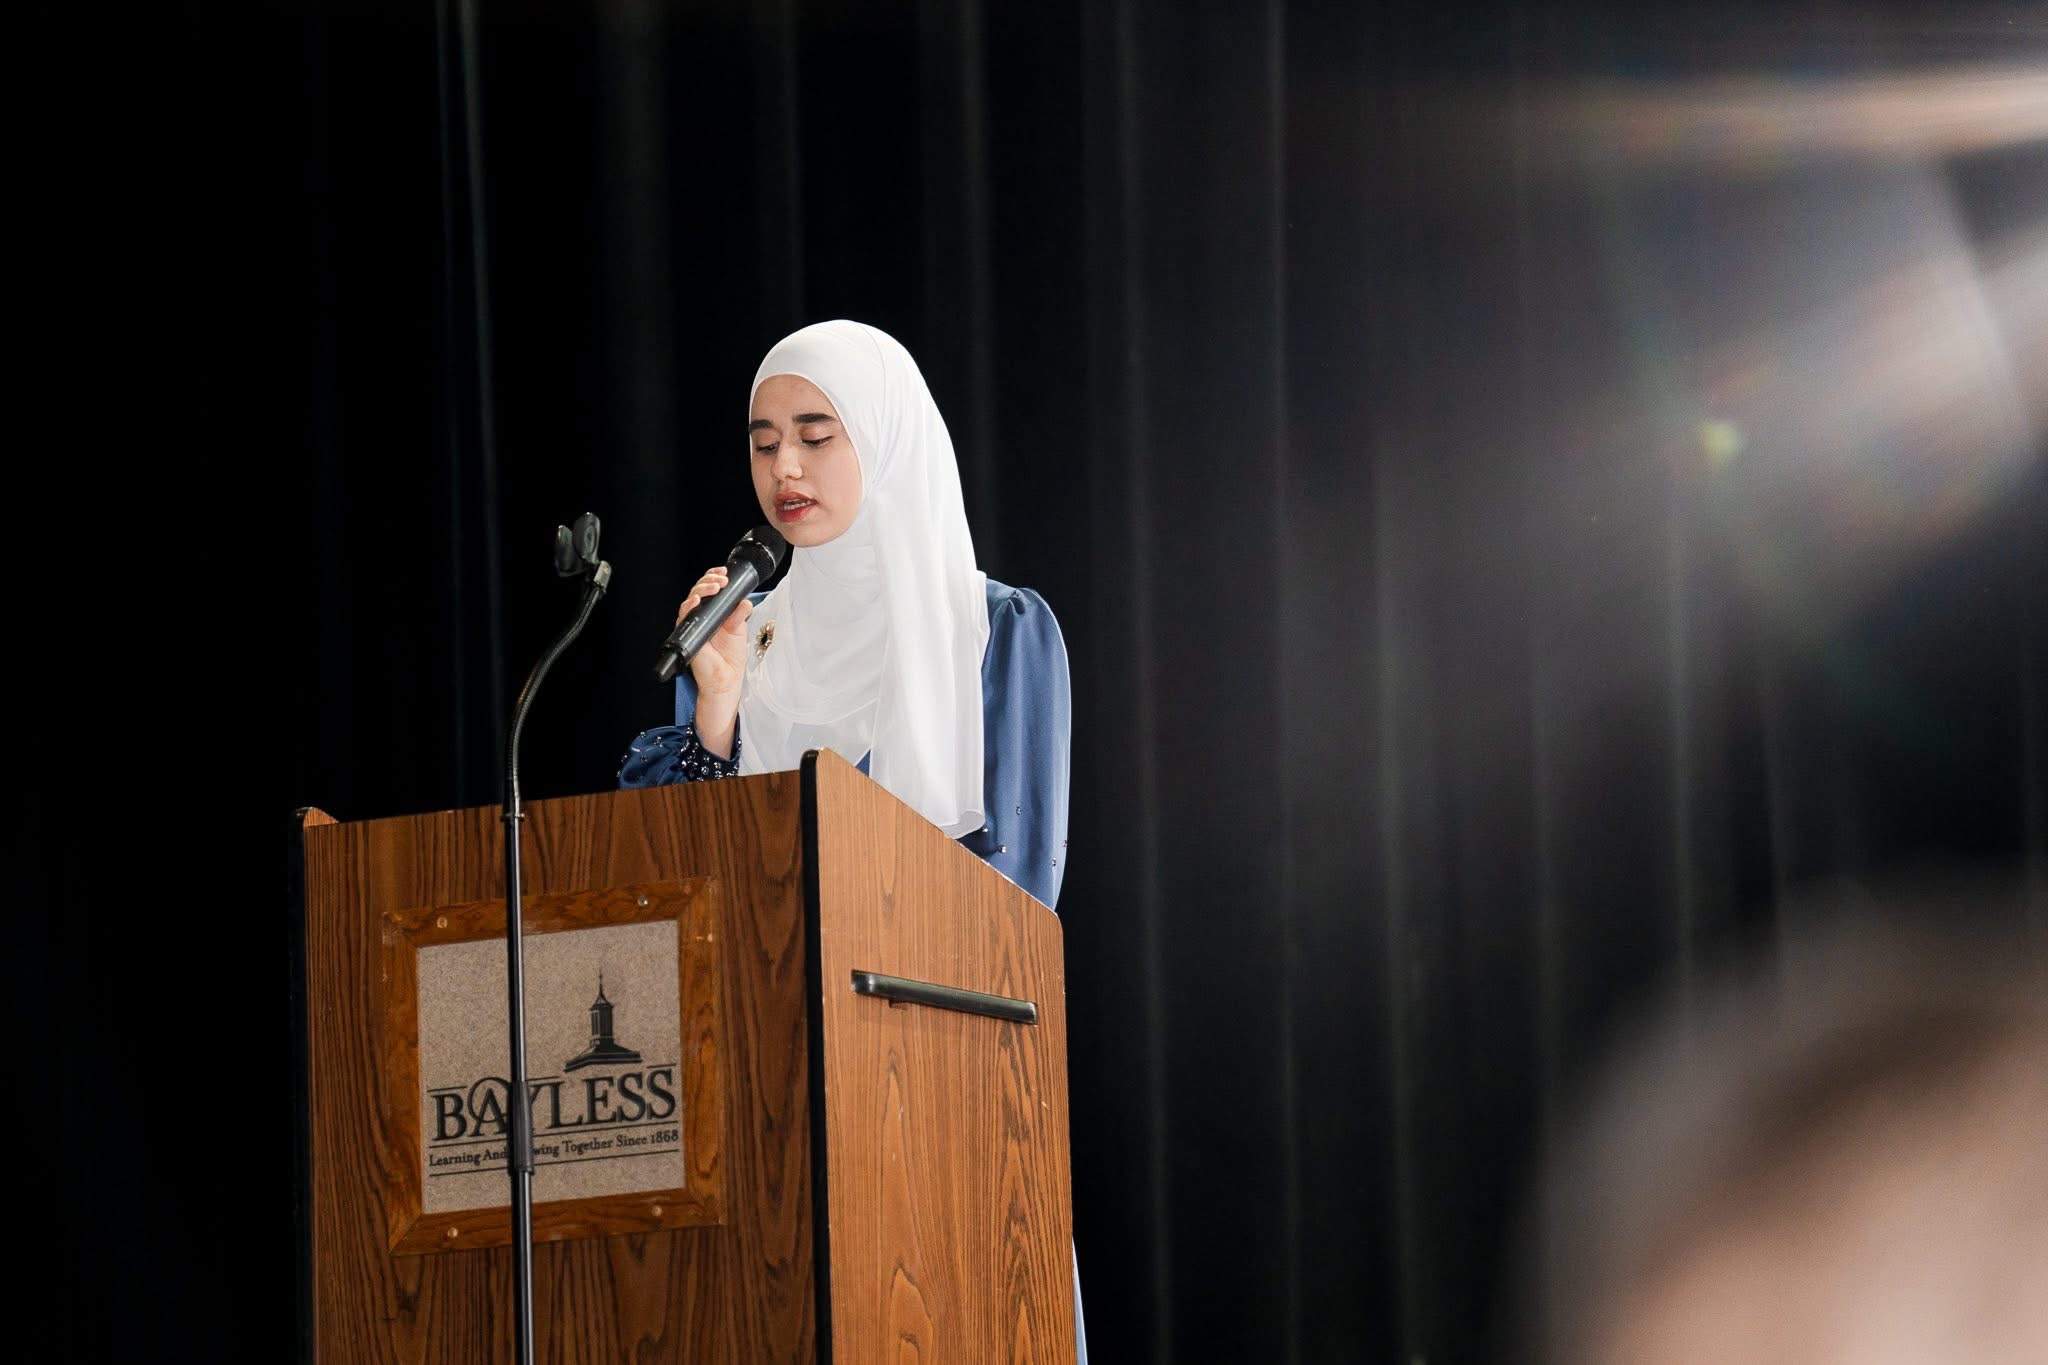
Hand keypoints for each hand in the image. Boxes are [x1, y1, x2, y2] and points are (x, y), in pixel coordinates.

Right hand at [677, 565, 751, 758]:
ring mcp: (693, 624)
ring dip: (701, 589)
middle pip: (698, 591)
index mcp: (714, 612)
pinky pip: (683, 617)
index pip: (710, 589)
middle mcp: (701, 616)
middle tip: (722, 581)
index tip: (725, 574)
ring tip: (714, 587)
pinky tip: (696, 600)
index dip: (714, 578)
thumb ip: (740, 615)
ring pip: (690, 600)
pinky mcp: (688, 634)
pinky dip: (689, 607)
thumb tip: (745, 601)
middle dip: (708, 581)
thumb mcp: (740, 631)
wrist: (726, 680)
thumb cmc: (731, 657)